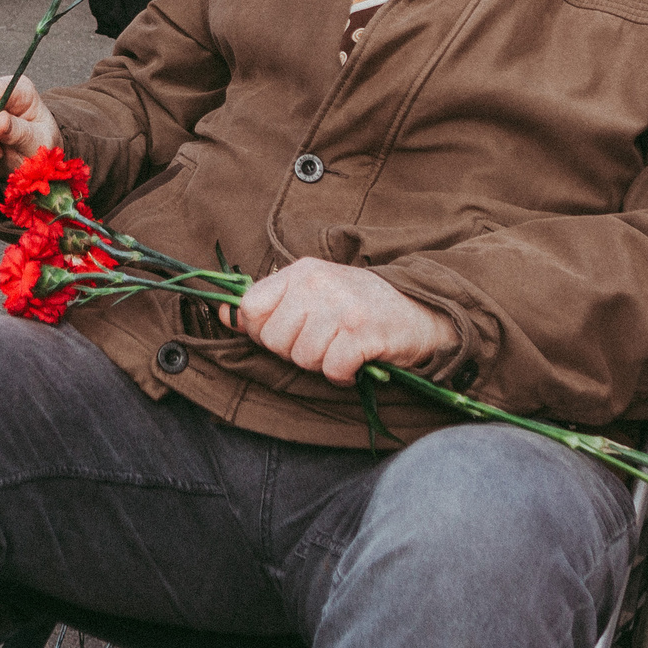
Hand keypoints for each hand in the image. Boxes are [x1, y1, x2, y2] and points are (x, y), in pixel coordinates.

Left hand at [228, 258, 456, 386]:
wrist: (423, 310)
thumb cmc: (361, 306)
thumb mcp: (314, 293)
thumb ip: (271, 304)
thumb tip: (224, 315)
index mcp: (301, 271)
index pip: (251, 307)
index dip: (261, 332)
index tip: (286, 335)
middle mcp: (318, 283)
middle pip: (275, 339)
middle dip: (295, 353)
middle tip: (323, 344)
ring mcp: (342, 306)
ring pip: (302, 357)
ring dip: (322, 364)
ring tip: (342, 350)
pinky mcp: (363, 332)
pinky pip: (332, 369)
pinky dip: (343, 375)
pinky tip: (356, 362)